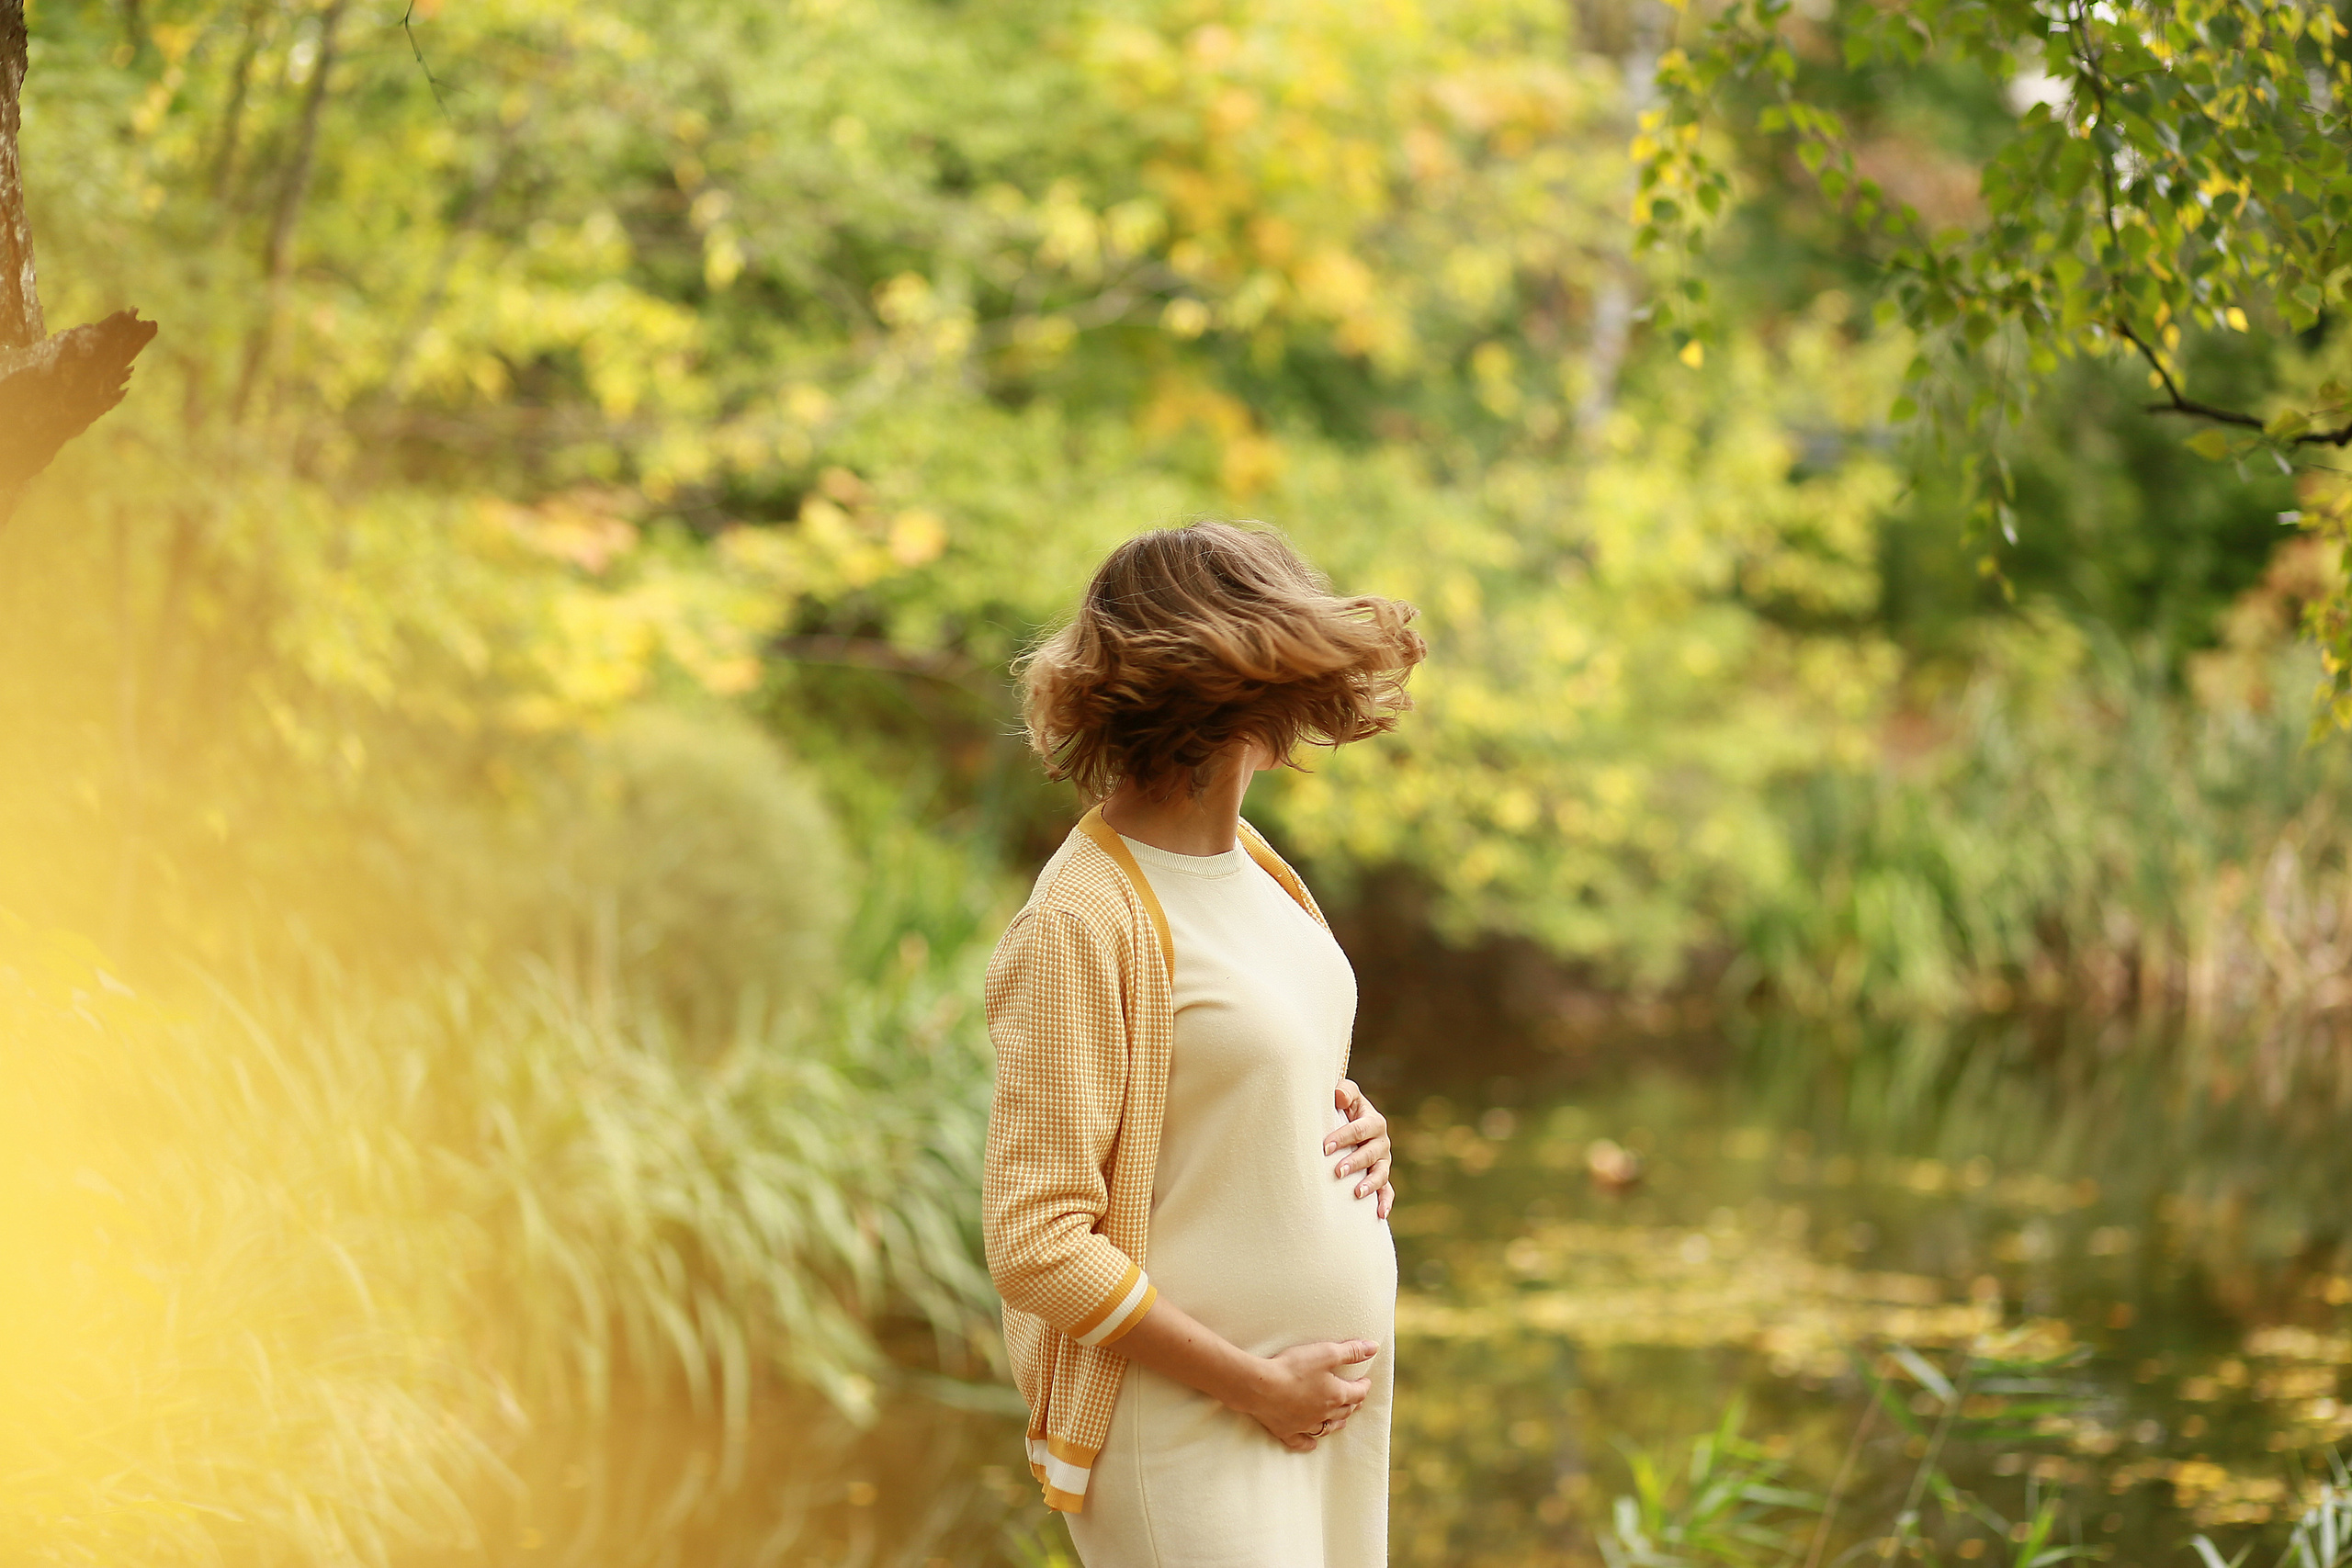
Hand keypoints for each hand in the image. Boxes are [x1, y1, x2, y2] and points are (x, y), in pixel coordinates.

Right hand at [1238, 1339, 1378, 1450]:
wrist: (1260, 1387)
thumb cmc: (1293, 1368)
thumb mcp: (1325, 1353)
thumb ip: (1350, 1351)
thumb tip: (1373, 1348)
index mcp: (1336, 1395)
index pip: (1357, 1393)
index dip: (1364, 1386)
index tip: (1366, 1381)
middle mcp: (1324, 1414)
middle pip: (1344, 1411)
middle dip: (1353, 1404)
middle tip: (1356, 1399)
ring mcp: (1305, 1425)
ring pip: (1327, 1427)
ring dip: (1337, 1424)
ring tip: (1342, 1421)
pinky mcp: (1287, 1431)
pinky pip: (1302, 1441)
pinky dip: (1309, 1443)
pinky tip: (1312, 1444)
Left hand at [1324, 1078, 1395, 1219]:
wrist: (1349, 1122)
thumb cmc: (1343, 1108)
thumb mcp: (1346, 1095)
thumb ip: (1344, 1092)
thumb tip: (1339, 1096)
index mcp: (1373, 1122)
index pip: (1359, 1129)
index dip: (1343, 1137)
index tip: (1325, 1147)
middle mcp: (1381, 1142)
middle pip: (1370, 1153)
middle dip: (1354, 1162)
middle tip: (1337, 1171)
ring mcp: (1383, 1162)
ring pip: (1380, 1174)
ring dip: (1370, 1184)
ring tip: (1357, 1193)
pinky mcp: (1381, 1177)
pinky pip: (1387, 1191)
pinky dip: (1385, 1202)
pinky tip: (1380, 1215)